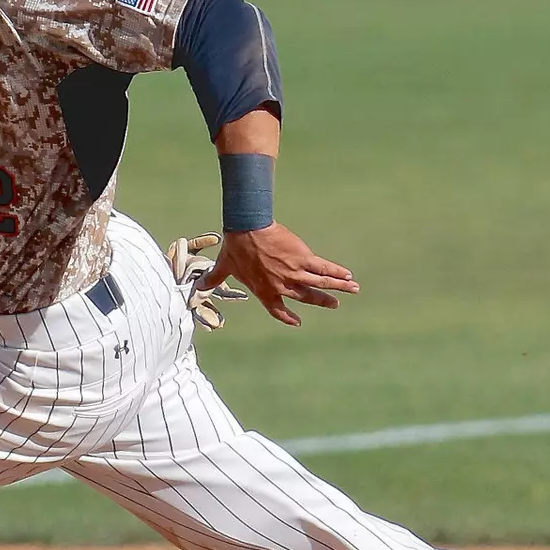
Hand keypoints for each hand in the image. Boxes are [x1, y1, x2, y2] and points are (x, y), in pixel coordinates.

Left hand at [200, 223, 358, 327]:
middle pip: (306, 297)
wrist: (248, 228)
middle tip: (334, 305)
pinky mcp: (304, 259)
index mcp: (264, 290)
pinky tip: (348, 275)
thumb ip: (214, 279)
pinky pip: (323, 268)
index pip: (277, 309)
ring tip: (353, 290)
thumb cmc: (235, 247)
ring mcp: (295, 273)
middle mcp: (282, 286)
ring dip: (338, 288)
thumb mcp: (225, 266)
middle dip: (322, 302)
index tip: (296, 321)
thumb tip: (196, 287)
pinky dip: (336, 272)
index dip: (286, 316)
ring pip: (320, 284)